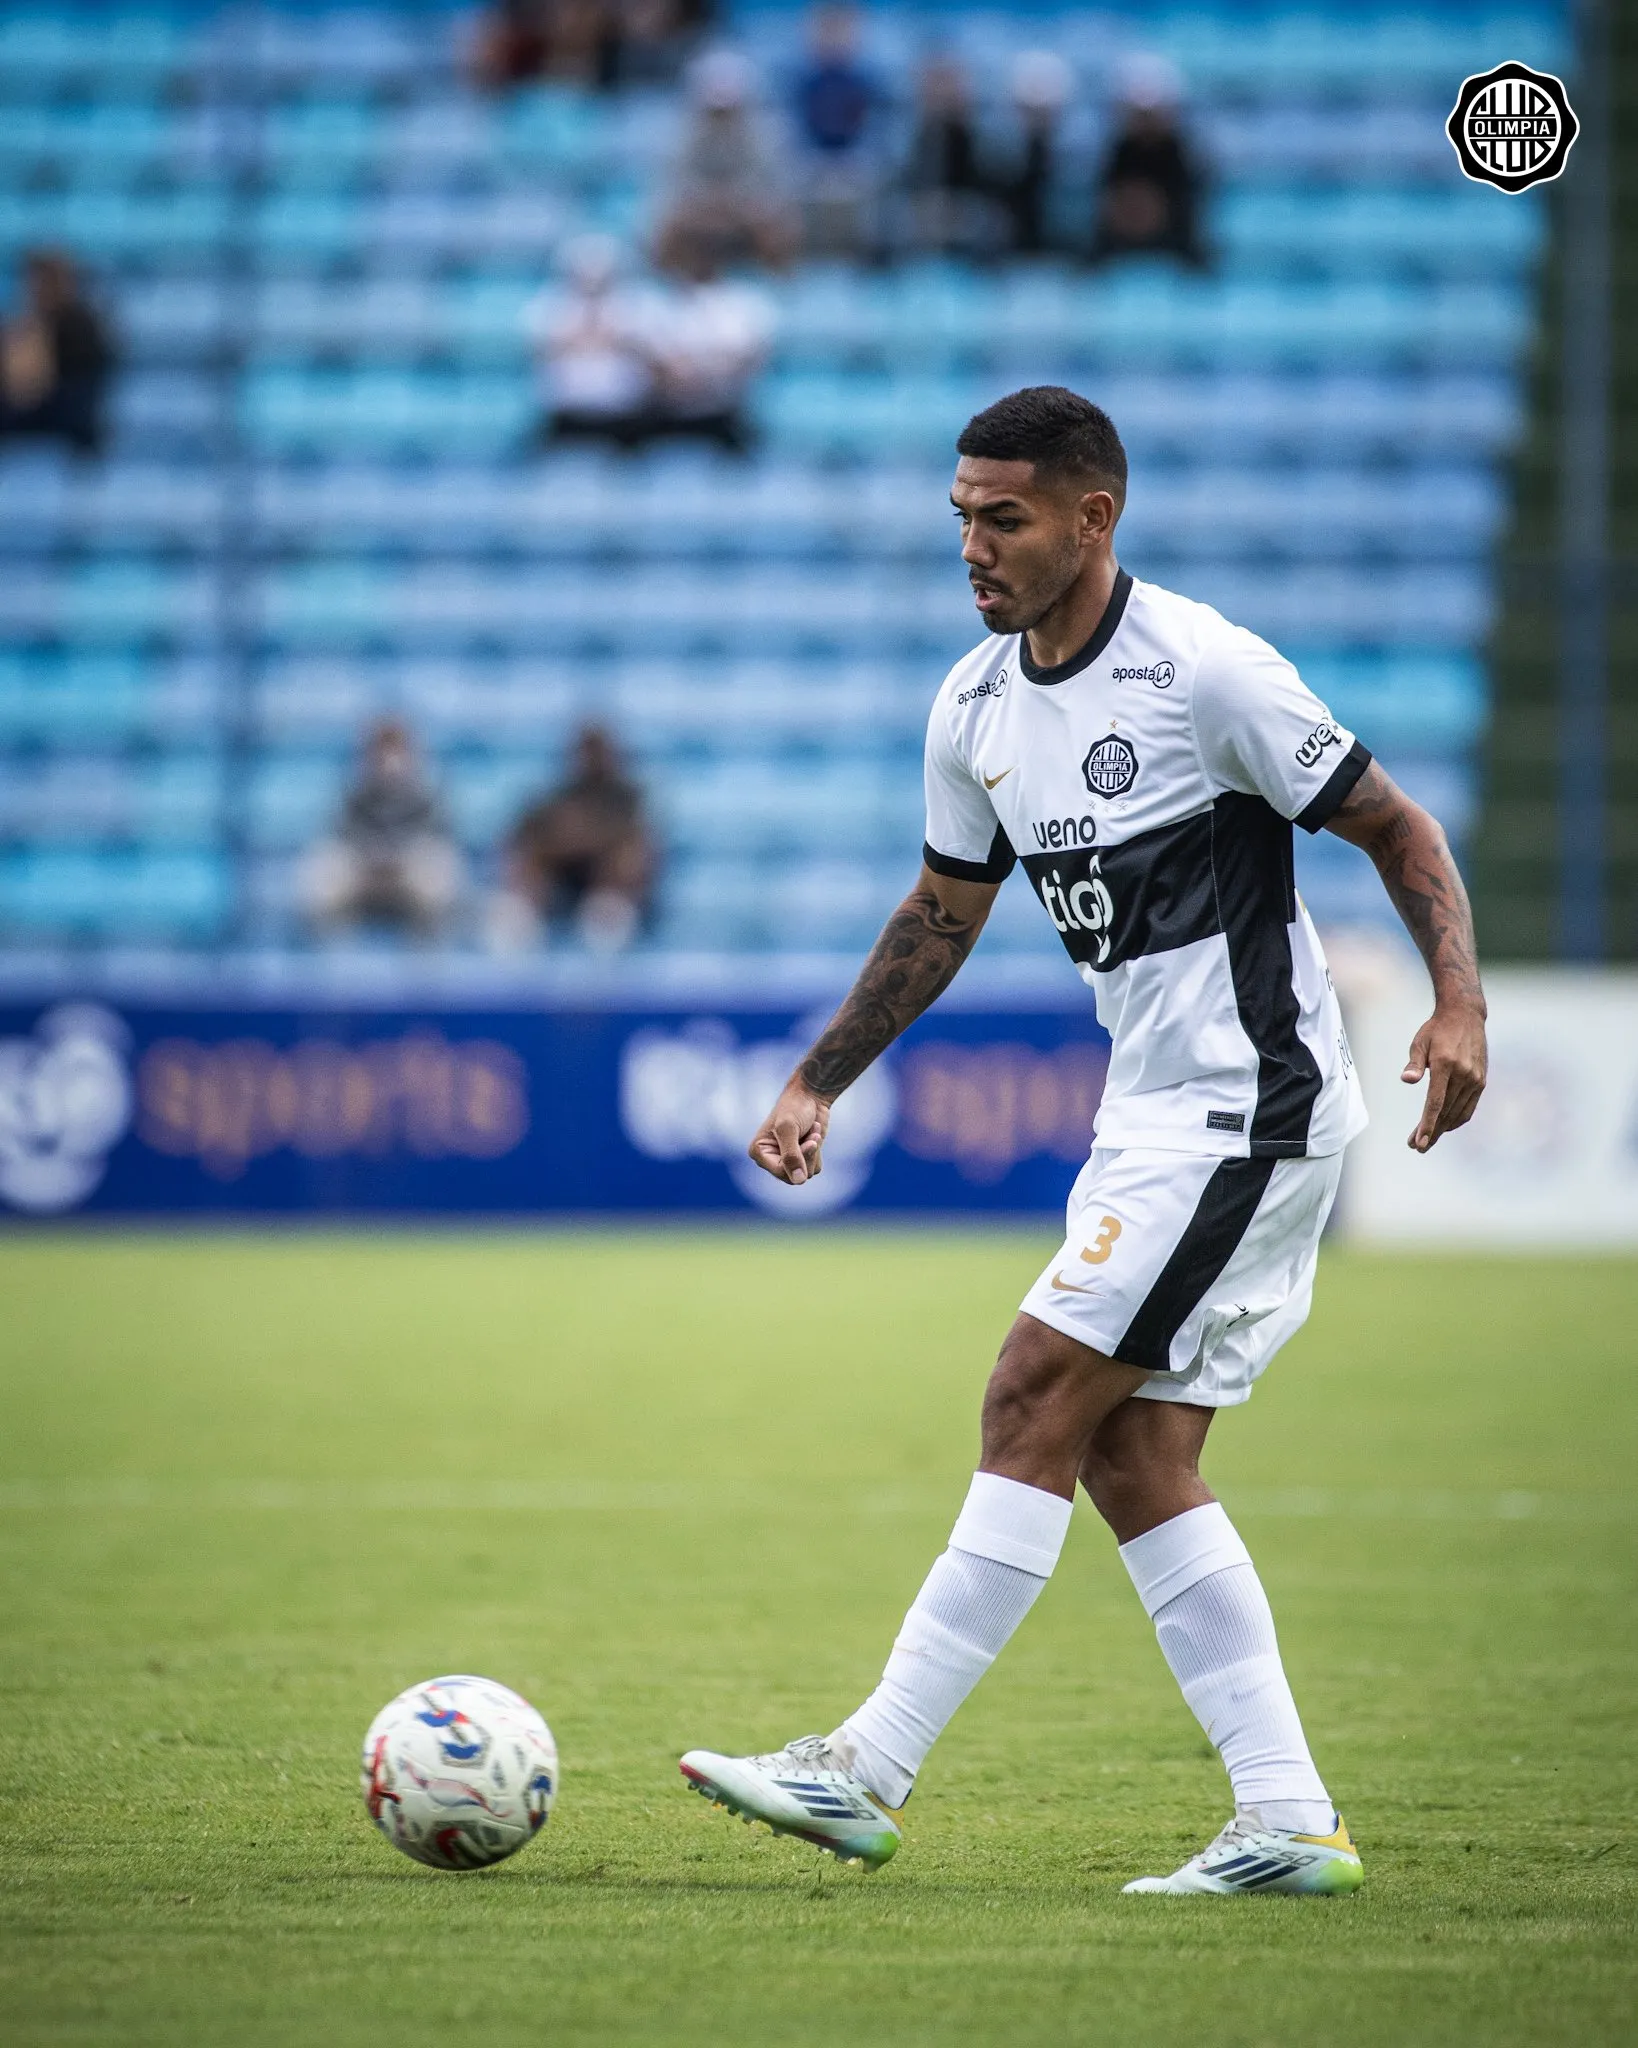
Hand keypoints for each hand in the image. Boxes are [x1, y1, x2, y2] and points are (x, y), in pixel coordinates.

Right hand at [747, 1078, 830, 1184]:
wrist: (811, 1095)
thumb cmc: (794, 1107)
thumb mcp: (788, 1128)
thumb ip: (791, 1155)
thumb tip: (798, 1180)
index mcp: (759, 1152)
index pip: (780, 1171)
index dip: (798, 1160)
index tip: (809, 1143)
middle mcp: (770, 1159)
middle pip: (794, 1176)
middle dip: (806, 1156)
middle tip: (811, 1137)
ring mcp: (786, 1160)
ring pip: (806, 1173)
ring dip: (814, 1151)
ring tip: (810, 1131)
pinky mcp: (802, 1158)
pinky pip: (815, 1168)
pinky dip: (818, 1151)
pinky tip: (813, 1134)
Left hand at [1402, 1002, 1486, 1151]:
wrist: (1466, 1015)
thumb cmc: (1437, 1029)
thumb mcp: (1420, 1042)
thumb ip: (1414, 1063)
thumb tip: (1407, 1080)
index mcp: (1446, 1066)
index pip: (1435, 1103)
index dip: (1427, 1125)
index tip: (1419, 1141)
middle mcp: (1464, 1075)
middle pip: (1445, 1113)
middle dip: (1431, 1132)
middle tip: (1416, 1147)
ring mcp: (1475, 1079)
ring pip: (1457, 1112)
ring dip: (1442, 1129)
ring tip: (1426, 1140)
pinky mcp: (1481, 1080)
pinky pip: (1469, 1107)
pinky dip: (1457, 1119)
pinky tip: (1445, 1127)